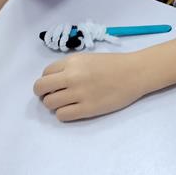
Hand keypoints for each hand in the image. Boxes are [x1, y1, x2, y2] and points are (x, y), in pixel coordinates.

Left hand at [33, 52, 151, 121]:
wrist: (135, 73)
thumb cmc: (114, 64)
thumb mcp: (88, 59)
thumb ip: (70, 67)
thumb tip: (55, 82)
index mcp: (72, 62)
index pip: (45, 73)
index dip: (48, 80)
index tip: (55, 84)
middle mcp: (72, 76)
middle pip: (40, 88)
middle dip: (42, 93)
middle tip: (53, 95)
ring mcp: (78, 94)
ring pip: (49, 104)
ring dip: (54, 104)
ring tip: (66, 103)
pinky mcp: (87, 109)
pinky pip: (62, 115)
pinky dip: (64, 114)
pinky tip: (73, 109)